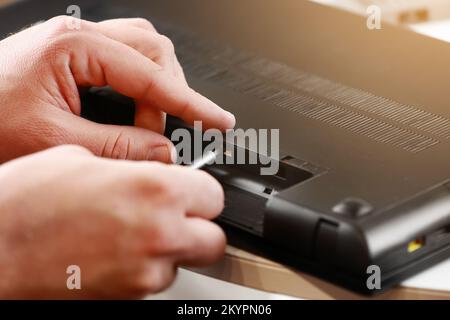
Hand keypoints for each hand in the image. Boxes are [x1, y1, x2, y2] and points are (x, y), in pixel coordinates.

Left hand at [0, 16, 234, 162]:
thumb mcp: (55, 141)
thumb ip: (118, 146)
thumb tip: (163, 150)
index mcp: (73, 47)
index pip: (152, 74)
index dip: (191, 102)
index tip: (219, 120)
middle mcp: (78, 36)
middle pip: (155, 50)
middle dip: (171, 94)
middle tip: (165, 134)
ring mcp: (78, 44)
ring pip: (144, 50)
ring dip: (158, 88)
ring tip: (148, 125)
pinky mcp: (76, 57)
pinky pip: (127, 59)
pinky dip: (141, 86)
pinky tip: (133, 110)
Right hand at [0, 146, 225, 298]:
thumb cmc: (24, 203)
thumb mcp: (82, 159)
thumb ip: (131, 166)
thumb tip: (149, 170)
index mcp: (154, 189)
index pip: (214, 195)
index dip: (200, 192)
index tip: (189, 191)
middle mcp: (158, 234)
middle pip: (213, 239)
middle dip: (198, 227)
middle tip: (175, 217)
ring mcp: (144, 273)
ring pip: (183, 263)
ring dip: (168, 250)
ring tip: (132, 234)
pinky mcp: (127, 298)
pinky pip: (154, 282)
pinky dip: (144, 268)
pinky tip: (114, 252)